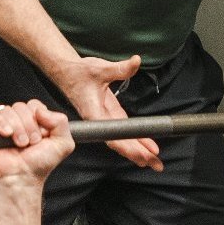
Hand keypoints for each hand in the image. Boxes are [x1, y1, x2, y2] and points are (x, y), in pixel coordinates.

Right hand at [0, 100, 75, 182]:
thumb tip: (40, 110)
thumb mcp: (63, 143)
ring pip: (8, 111)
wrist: (22, 178)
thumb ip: (61, 122)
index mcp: (33, 120)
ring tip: (20, 145)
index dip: (39, 119)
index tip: (42, 136)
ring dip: (18, 128)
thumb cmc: (40, 163)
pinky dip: (0, 124)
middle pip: (21, 106)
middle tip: (31, 143)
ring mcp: (1, 125)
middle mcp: (17, 121)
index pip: (34, 105)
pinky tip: (7, 134)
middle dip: (29, 125)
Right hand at [54, 55, 161, 170]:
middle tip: (156, 164)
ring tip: (154, 162)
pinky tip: (147, 147)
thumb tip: (136, 61)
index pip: (112, 135)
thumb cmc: (79, 72)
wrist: (67, 71)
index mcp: (94, 114)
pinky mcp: (110, 114)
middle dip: (138, 154)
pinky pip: (124, 130)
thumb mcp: (100, 68)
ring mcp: (105, 119)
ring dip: (139, 150)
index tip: (142, 154)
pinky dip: (136, 139)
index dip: (127, 146)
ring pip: (123, 139)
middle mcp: (99, 121)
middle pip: (120, 142)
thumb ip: (120, 68)